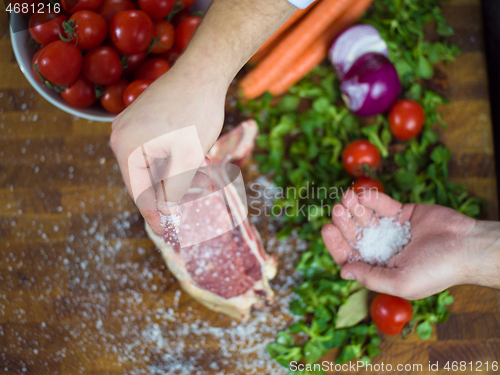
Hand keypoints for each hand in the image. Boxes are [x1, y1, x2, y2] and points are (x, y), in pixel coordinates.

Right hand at [109, 0, 295, 237]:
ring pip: (146, 163)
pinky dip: (165, 160)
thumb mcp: (187, 159)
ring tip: (190, 187)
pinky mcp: (139, 117)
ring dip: (166, 177)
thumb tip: (166, 210)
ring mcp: (128, 123)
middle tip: (180, 213)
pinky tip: (184, 164)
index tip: (165, 232)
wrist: (202, 72)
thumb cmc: (197, 114)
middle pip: (140, 178)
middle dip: (161, 195)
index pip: (138, 192)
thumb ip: (173, 188)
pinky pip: (149, 148)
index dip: (153, 215)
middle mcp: (119, 135)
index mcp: (125, 148)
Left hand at [321, 190, 478, 298]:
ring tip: (346, 198)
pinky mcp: (402, 213)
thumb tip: (343, 271)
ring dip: (354, 208)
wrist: (467, 246)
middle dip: (344, 222)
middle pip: (355, 234)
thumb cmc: (437, 270)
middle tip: (337, 209)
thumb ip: (371, 277)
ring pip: (366, 218)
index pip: (349, 256)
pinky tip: (362, 195)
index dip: (335, 243)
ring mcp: (391, 230)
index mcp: (379, 268)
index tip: (327, 228)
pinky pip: (382, 205)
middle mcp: (382, 249)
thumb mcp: (401, 282)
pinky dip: (372, 200)